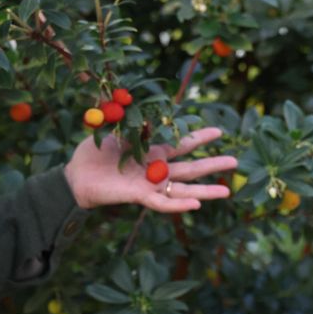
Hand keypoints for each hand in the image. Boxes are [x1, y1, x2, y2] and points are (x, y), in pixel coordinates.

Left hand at [63, 127, 235, 212]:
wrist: (76, 173)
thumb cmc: (94, 152)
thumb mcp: (115, 130)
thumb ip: (133, 122)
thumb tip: (148, 109)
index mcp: (152, 151)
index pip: (182, 144)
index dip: (200, 137)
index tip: (220, 131)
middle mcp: (156, 170)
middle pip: (191, 168)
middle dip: (213, 164)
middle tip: (236, 161)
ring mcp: (150, 184)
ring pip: (183, 190)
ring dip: (206, 191)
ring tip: (228, 191)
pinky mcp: (139, 196)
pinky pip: (162, 203)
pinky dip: (178, 205)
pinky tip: (196, 204)